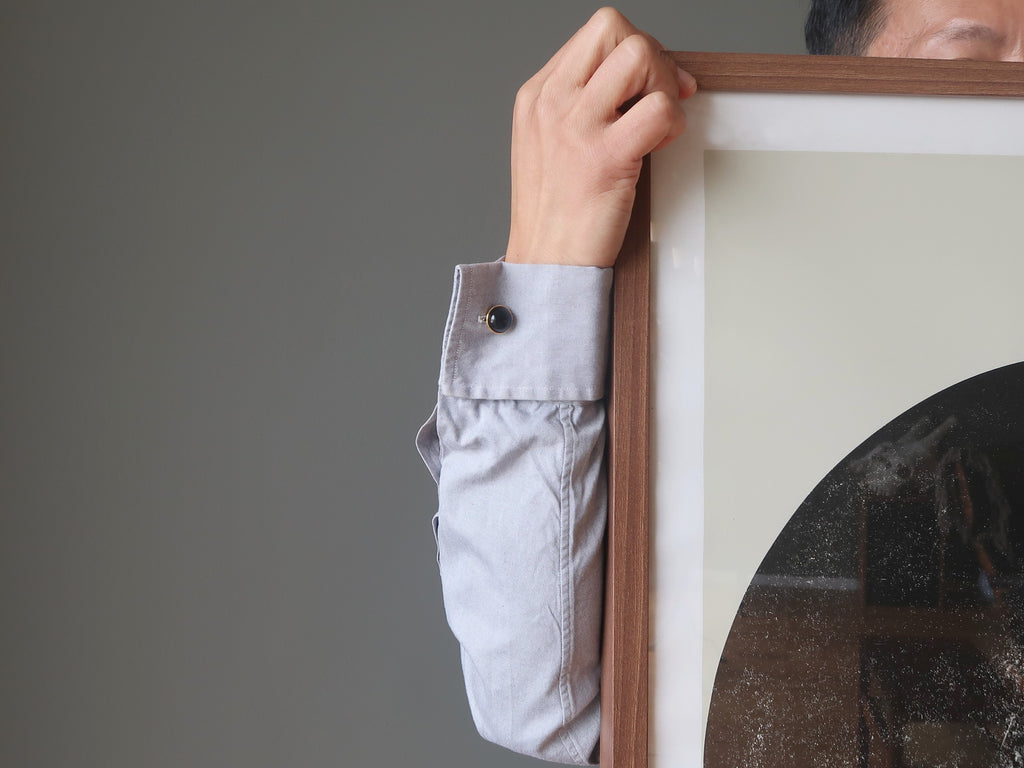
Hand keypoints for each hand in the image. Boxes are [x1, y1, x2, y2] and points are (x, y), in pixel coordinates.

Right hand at [505, 7, 695, 267]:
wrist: (545, 263)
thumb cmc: (554, 212)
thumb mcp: (548, 143)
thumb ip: (581, 105)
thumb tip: (640, 79)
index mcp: (537, 94)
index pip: (597, 34)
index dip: (636, 50)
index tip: (651, 84)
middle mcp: (553, 102)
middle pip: (615, 29)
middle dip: (652, 57)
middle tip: (661, 96)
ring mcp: (576, 128)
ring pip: (640, 56)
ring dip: (664, 85)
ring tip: (657, 124)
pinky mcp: (605, 158)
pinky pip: (661, 109)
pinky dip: (673, 124)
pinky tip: (657, 148)